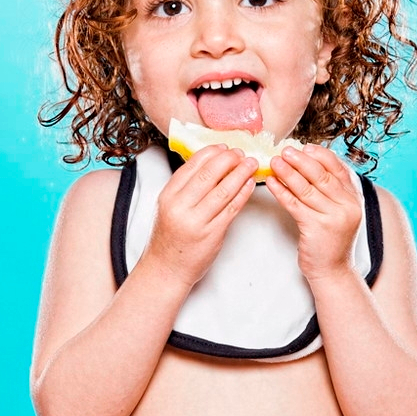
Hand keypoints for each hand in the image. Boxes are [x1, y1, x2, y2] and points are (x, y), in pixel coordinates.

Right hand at [143, 145, 257, 287]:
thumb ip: (185, 187)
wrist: (166, 269)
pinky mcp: (213, 234)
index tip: (224, 147)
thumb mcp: (168, 206)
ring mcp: (197, 221)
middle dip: (228, 159)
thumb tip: (211, 163)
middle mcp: (181, 207)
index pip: (192, 165)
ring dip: (241, 173)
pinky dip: (243, 193)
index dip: (211, 152)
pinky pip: (232, 209)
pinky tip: (250, 184)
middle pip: (209, 174)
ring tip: (250, 164)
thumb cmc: (169, 237)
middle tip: (240, 153)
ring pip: (224, 190)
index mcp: (168, 195)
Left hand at [266, 144, 362, 282]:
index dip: (320, 155)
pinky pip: (294, 204)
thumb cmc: (331, 240)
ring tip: (274, 162)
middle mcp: (347, 206)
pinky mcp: (316, 228)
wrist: (332, 271)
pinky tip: (272, 182)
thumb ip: (333, 191)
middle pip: (321, 176)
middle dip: (301, 160)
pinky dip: (281, 191)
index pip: (338, 169)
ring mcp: (333, 217)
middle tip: (285, 150)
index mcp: (354, 198)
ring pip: (306, 188)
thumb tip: (310, 163)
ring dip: (288, 173)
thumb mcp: (340, 212)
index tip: (304, 147)